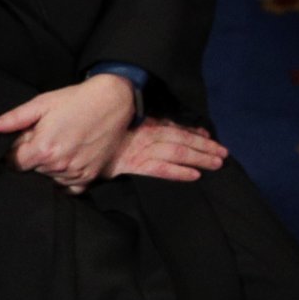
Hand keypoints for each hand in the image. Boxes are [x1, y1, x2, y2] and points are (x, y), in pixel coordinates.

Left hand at [0, 75, 136, 191]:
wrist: (112, 101)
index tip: (20, 143)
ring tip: (59, 144)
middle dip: (32, 157)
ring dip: (48, 166)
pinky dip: (64, 177)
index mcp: (43, 149)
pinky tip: (67, 159)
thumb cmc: (75, 100)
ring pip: (49, 178)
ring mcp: (76, 172)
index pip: (14, 164)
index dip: (13, 153)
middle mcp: (59, 165)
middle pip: (32, 171)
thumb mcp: (41, 104)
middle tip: (43, 138)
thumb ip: (13, 119)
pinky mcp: (90, 176)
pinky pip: (68, 187)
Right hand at [107, 119, 228, 183]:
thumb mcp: (118, 124)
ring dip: (198, 157)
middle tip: (224, 153)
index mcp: (143, 123)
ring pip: (176, 152)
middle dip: (204, 146)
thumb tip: (159, 126)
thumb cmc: (97, 132)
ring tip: (217, 163)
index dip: (193, 132)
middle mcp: (144, 135)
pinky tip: (194, 176)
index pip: (174, 127)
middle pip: (180, 139)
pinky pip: (159, 169)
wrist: (74, 140)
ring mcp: (138, 149)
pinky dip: (177, 172)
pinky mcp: (131, 165)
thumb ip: (136, 125)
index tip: (208, 136)